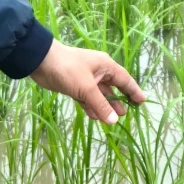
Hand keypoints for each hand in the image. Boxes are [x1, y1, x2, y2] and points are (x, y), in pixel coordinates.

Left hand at [30, 40, 146, 123]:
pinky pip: (87, 99)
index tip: (142, 101)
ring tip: (113, 120)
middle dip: (120, 101)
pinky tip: (96, 117)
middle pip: (113, 88)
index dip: (134, 90)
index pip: (124, 79)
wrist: (41, 63)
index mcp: (105, 66)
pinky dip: (92, 107)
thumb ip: (101, 105)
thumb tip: (115, 120)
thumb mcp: (86, 88)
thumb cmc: (68, 70)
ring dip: (105, 106)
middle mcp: (98, 72)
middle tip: (127, 114)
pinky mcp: (74, 86)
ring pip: (100, 95)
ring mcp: (86, 79)